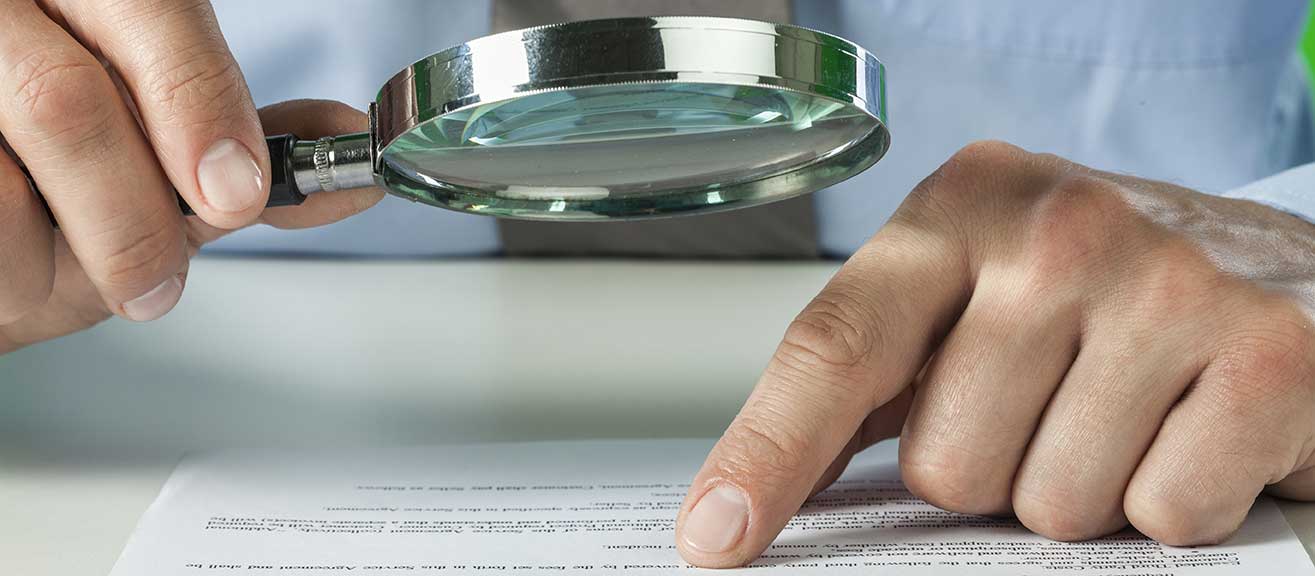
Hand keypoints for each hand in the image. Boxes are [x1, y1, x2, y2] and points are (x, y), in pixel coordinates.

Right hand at [0, 0, 381, 353]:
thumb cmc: (65, 188)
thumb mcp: (155, 159)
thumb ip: (242, 155)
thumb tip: (350, 178)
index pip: (153, 13)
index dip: (198, 105)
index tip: (235, 192)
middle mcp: (8, 15)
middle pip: (68, 104)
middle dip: (133, 218)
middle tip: (157, 283)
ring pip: (6, 182)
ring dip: (55, 255)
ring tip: (57, 257)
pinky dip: (9, 264)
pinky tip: (14, 252)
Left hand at [675, 141, 1314, 566]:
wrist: (1274, 260)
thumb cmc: (1094, 294)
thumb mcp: (969, 298)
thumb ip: (874, 377)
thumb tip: (756, 496)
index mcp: (955, 212)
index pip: (834, 349)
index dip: (767, 455)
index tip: (716, 535)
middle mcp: (1057, 231)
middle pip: (944, 465)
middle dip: (987, 475)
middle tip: (1043, 413)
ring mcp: (1168, 285)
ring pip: (1051, 504)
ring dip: (1079, 492)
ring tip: (1119, 417)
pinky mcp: (1268, 354)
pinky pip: (1164, 514)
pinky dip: (1172, 503)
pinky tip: (1187, 431)